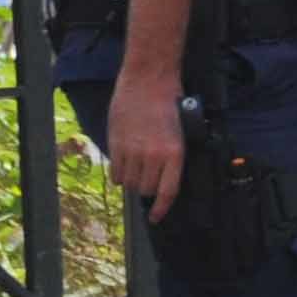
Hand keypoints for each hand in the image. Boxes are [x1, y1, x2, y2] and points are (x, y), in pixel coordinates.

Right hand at [106, 63, 185, 222]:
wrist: (148, 80)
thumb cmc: (169, 102)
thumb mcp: (181, 131)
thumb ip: (171, 156)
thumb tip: (163, 179)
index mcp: (175, 153)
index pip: (167, 192)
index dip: (161, 209)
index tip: (156, 217)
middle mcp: (154, 155)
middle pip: (145, 190)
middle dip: (147, 188)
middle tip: (148, 178)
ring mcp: (133, 151)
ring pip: (129, 183)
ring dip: (132, 180)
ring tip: (136, 168)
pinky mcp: (117, 144)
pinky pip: (115, 172)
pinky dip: (118, 174)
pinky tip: (124, 165)